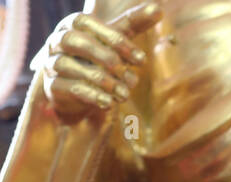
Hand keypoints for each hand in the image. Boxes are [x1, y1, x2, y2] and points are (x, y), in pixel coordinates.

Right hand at [43, 3, 160, 123]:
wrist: (76, 88)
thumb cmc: (98, 57)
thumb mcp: (117, 39)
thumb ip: (134, 23)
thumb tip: (158, 8)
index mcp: (74, 23)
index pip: (90, 23)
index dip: (116, 40)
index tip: (142, 60)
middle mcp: (59, 39)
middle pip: (76, 41)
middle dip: (106, 58)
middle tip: (131, 79)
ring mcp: (52, 62)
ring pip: (70, 66)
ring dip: (101, 81)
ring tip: (124, 95)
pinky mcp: (52, 86)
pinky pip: (68, 88)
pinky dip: (90, 95)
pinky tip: (109, 104)